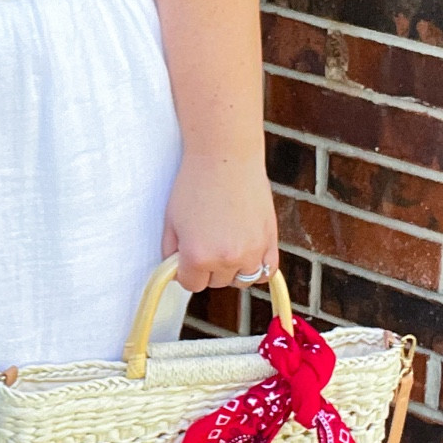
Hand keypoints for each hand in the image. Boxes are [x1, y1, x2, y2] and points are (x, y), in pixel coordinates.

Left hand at [160, 151, 278, 293]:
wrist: (225, 157)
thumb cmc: (195, 183)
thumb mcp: (171, 220)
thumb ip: (171, 252)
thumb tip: (176, 270)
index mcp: (198, 256)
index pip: (191, 284)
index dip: (186, 272)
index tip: (186, 259)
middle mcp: (226, 259)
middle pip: (216, 283)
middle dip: (208, 268)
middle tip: (205, 242)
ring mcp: (252, 251)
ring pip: (242, 280)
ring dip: (232, 270)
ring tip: (226, 246)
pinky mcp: (270, 240)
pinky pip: (267, 271)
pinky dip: (257, 267)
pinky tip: (248, 254)